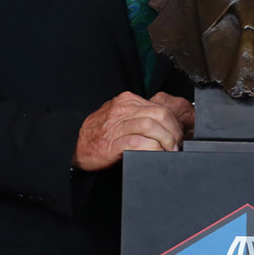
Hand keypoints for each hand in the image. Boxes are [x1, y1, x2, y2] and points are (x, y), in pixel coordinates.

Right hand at [73, 91, 192, 170]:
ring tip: (169, 150)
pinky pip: (139, 142)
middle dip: (174, 131)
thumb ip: (139, 116)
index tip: (179, 135)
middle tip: (177, 144)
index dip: (175, 123)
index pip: (160, 107)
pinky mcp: (114, 142)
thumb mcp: (119, 117)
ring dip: (166, 140)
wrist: (74, 146)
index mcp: (127, 101)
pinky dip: (152, 148)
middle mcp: (123, 109)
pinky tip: (156, 153)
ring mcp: (117, 125)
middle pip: (160, 114)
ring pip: (152, 126)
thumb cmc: (99, 134)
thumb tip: (166, 126)